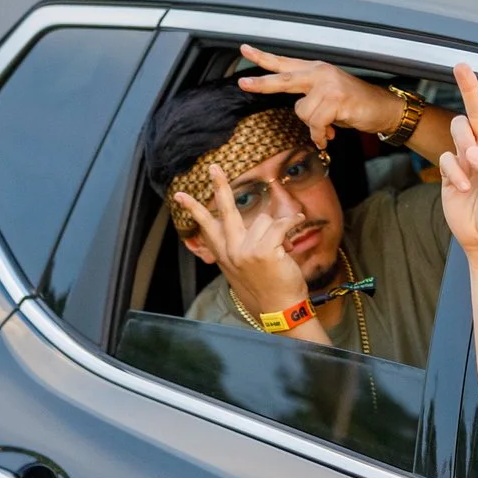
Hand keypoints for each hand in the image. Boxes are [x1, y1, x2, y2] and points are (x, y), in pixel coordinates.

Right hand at [174, 162, 308, 317]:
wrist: (279, 310)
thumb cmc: (266, 289)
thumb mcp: (243, 271)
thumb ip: (239, 250)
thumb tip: (252, 227)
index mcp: (224, 255)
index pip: (206, 227)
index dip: (193, 209)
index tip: (180, 194)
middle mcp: (231, 251)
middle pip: (225, 211)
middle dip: (219, 186)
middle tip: (214, 168)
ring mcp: (246, 250)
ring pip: (263, 219)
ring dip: (277, 229)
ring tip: (282, 247)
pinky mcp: (264, 251)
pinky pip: (280, 224)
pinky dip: (292, 221)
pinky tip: (297, 221)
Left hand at [238, 45, 403, 151]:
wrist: (384, 108)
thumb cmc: (356, 105)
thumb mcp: (330, 97)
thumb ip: (310, 101)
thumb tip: (304, 118)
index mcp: (315, 70)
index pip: (285, 62)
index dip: (263, 58)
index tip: (244, 49)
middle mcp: (320, 73)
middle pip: (283, 79)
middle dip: (262, 84)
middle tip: (243, 84)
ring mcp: (328, 85)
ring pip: (303, 113)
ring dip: (314, 126)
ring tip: (328, 128)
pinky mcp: (336, 99)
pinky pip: (316, 124)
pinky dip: (321, 134)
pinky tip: (329, 137)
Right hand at [437, 62, 477, 255]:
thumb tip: (474, 151)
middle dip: (470, 87)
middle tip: (461, 65)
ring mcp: (468, 158)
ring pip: (459, 130)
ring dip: (463, 144)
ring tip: (471, 168)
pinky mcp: (451, 171)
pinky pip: (447, 159)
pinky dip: (454, 172)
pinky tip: (463, 188)